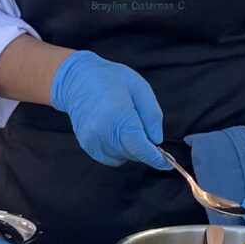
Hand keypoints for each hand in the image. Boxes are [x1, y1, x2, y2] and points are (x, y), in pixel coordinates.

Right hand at [48, 52, 169, 169]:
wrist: (77, 79)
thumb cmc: (110, 79)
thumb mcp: (139, 87)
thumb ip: (152, 116)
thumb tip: (156, 141)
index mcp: (118, 115)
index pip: (140, 147)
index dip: (155, 158)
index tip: (167, 163)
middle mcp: (102, 132)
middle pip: (133, 153)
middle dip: (143, 146)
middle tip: (141, 126)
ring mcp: (92, 140)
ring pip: (123, 157)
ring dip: (131, 148)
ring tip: (124, 124)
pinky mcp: (86, 144)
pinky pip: (110, 158)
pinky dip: (118, 150)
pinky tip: (115, 131)